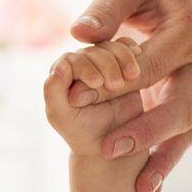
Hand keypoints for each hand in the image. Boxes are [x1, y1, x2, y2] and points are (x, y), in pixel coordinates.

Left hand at [44, 40, 145, 158]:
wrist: (112, 144)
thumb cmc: (83, 132)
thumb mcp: (62, 116)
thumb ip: (53, 92)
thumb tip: (60, 66)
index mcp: (61, 75)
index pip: (71, 60)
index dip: (84, 67)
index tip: (97, 83)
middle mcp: (80, 65)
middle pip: (93, 50)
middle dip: (106, 64)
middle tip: (115, 85)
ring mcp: (102, 63)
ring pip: (111, 47)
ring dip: (122, 57)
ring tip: (131, 76)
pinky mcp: (122, 64)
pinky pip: (127, 48)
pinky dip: (132, 51)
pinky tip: (138, 60)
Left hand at [68, 0, 191, 191]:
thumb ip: (105, 7)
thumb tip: (82, 33)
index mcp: (188, 32)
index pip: (152, 66)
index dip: (115, 83)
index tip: (79, 97)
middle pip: (181, 106)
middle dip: (147, 132)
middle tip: (109, 149)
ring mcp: (189, 79)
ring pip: (184, 126)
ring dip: (163, 156)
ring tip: (142, 188)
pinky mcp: (177, 91)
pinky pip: (174, 129)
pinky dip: (163, 155)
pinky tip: (148, 184)